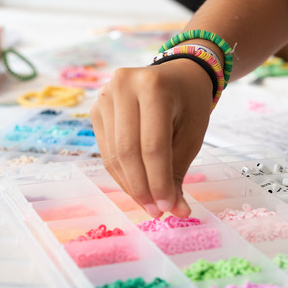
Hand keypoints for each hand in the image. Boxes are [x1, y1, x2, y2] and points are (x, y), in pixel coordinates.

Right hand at [90, 59, 212, 217]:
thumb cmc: (190, 104)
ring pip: (114, 154)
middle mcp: (123, 85)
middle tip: (156, 212)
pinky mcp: (95, 108)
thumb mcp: (192, 135)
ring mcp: (104, 95)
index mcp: (153, 86)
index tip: (168, 208)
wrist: (178, 75)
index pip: (152, 145)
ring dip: (131, 185)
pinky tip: (137, 187)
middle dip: (143, 188)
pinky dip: (122, 174)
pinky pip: (106, 151)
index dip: (159, 181)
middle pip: (128, 151)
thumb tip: (176, 212)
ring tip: (149, 204)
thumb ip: (179, 172)